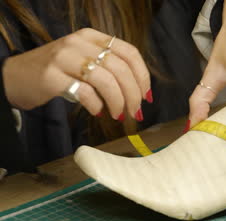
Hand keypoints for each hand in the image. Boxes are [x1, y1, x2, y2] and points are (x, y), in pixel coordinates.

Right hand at [2, 28, 150, 120]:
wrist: (14, 77)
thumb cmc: (56, 73)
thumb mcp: (84, 61)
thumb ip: (108, 68)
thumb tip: (139, 92)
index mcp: (91, 37)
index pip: (129, 52)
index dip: (142, 76)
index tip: (146, 95)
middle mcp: (79, 43)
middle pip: (120, 68)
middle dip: (133, 94)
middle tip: (135, 112)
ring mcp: (64, 58)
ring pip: (106, 79)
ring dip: (118, 101)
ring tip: (118, 114)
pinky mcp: (51, 76)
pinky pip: (85, 92)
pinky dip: (97, 105)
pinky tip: (97, 112)